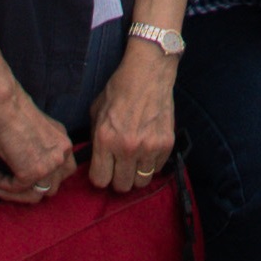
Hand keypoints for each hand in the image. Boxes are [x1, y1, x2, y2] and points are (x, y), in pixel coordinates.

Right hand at [0, 89, 79, 203]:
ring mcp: (48, 165)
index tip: (22, 179)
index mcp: (63, 143)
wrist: (4, 104)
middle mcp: (62, 155)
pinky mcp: (31, 172)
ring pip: (34, 195)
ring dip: (11, 194)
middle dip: (28, 191)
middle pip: (51, 187)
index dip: (42, 180)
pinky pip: (15, 188)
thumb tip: (22, 167)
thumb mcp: (34, 133)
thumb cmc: (11, 111)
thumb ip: (37, 151)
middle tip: (7, 187)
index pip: (62, 173)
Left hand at [83, 46, 178, 190]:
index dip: (100, 177)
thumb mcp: (96, 112)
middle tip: (120, 168)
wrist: (148, 75)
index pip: (100, 180)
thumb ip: (95, 139)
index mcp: (105, 139)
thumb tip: (96, 160)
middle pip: (122, 186)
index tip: (103, 170)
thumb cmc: (119, 90)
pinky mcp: (166, 144)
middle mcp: (126, 147)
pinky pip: (157, 168)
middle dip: (118, 179)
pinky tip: (147, 149)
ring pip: (141, 182)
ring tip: (135, 161)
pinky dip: (152, 164)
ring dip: (136, 174)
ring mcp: (148, 147)